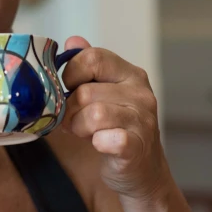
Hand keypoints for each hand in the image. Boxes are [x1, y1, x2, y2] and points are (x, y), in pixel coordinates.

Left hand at [61, 36, 167, 200]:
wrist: (141, 171)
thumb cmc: (116, 130)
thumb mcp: (103, 94)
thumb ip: (88, 67)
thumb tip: (73, 41)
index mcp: (129, 74)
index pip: (91, 57)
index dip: (70, 75)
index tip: (69, 91)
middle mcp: (140, 93)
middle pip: (85, 91)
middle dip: (70, 110)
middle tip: (74, 122)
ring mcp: (142, 120)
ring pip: (93, 114)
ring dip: (79, 128)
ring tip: (84, 133)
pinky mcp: (137, 146)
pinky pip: (107, 139)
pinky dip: (96, 143)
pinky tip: (100, 145)